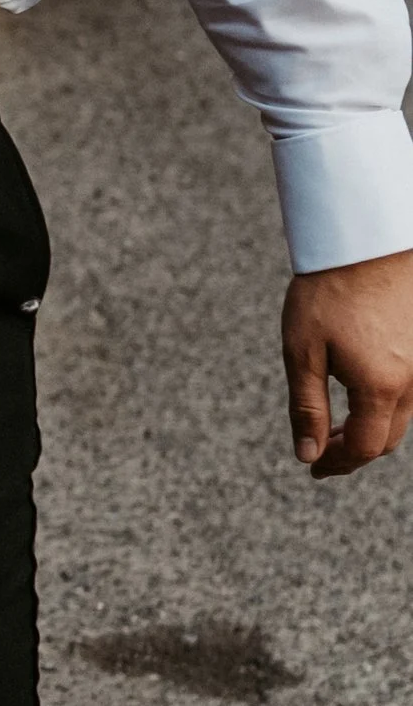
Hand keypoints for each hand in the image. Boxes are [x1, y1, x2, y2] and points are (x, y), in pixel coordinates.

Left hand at [282, 248, 412, 473]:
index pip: (365, 448)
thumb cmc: (329, 290)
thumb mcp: (303, 351)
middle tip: (321, 448)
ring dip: (372, 426)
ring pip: (403, 414)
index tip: (314, 467)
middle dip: (355, 450)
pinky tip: (360, 389)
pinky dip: (386, 400)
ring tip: (336, 422)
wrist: (367, 237)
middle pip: (389, 437)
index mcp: (381, 386)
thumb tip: (308, 454)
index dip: (338, 464)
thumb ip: (307, 408)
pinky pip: (412, 388)